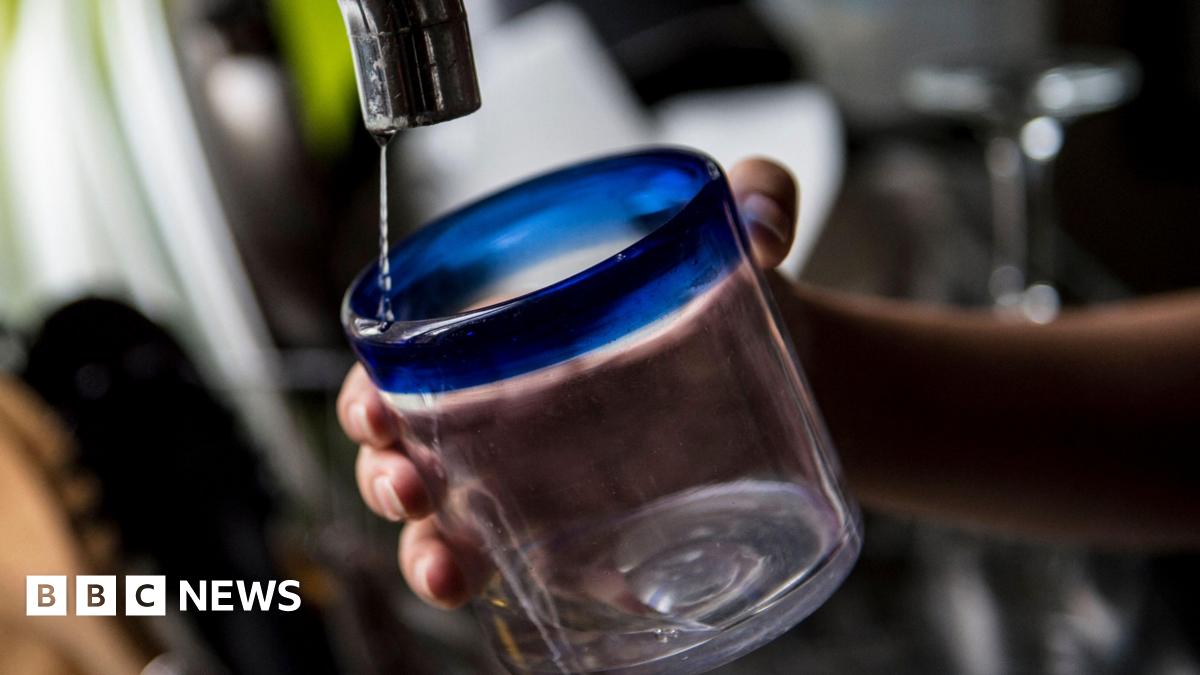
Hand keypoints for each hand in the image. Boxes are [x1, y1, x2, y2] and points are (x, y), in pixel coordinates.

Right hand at [337, 158, 799, 607]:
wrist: (793, 375)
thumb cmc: (737, 297)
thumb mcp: (739, 234)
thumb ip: (759, 194)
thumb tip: (768, 222)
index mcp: (514, 334)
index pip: (411, 359)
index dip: (373, 385)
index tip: (376, 404)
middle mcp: (508, 410)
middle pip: (408, 447)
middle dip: (383, 473)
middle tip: (409, 485)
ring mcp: (536, 479)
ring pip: (443, 519)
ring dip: (423, 548)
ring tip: (445, 568)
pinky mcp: (575, 534)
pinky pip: (511, 563)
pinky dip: (489, 583)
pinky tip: (497, 591)